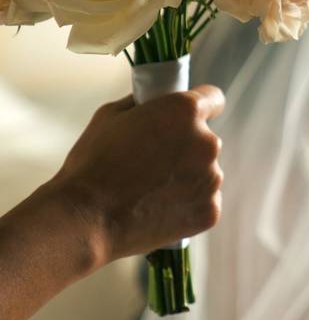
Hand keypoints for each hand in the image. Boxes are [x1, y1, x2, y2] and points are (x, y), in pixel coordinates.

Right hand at [47, 86, 225, 265]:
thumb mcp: (110, 116)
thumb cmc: (93, 165)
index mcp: (186, 112)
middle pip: (206, 140)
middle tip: (153, 161)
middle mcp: (207, 143)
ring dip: (187, 176)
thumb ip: (142, 104)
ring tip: (150, 189)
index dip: (200, 106)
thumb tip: (152, 102)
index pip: (213, 99)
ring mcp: (212, 179)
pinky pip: (203, 201)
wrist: (85, 220)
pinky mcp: (210, 211)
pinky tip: (158, 209)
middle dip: (186, 146)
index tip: (188, 117)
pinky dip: (187, 205)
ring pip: (205, 172)